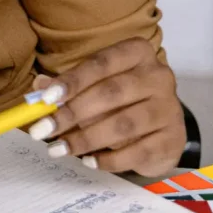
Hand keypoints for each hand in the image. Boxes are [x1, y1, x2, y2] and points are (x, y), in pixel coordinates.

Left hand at [27, 39, 185, 176]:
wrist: (162, 124)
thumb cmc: (122, 97)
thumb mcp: (95, 83)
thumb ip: (67, 85)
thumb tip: (38, 89)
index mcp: (137, 52)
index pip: (100, 64)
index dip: (72, 81)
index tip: (46, 98)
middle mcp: (158, 76)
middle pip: (111, 93)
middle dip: (73, 113)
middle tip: (45, 130)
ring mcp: (169, 108)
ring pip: (123, 124)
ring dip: (86, 139)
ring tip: (59, 148)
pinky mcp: (173, 140)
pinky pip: (137, 152)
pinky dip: (108, 159)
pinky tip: (88, 160)